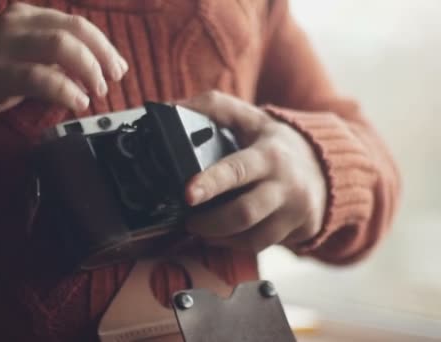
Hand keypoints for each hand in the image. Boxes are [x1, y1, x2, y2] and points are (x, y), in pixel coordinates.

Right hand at [0, 2, 127, 138]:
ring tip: (96, 93)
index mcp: (24, 16)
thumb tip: (96, 65)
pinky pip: (40, 77)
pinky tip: (78, 102)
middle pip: (73, 30)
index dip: (103, 45)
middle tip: (112, 81)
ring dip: (88, 70)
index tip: (118, 67)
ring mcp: (2, 47)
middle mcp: (14, 24)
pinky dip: (66, 90)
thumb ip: (56, 57)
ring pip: (60, 47)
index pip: (75, 23)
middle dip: (102, 56)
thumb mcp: (24, 57)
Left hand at [179, 91, 326, 252]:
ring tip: (200, 228)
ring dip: (219, 238)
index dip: (211, 183)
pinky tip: (222, 236)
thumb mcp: (248, 117)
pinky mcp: (302, 230)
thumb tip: (170, 109)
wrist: (327, 165)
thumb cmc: (274, 140)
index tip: (187, 194)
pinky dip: (236, 244)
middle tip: (187, 220)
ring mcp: (297, 211)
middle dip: (209, 223)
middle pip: (244, 213)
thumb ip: (212, 108)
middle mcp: (286, 185)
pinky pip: (262, 246)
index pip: (238, 170)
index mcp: (269, 154)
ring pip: (252, 238)